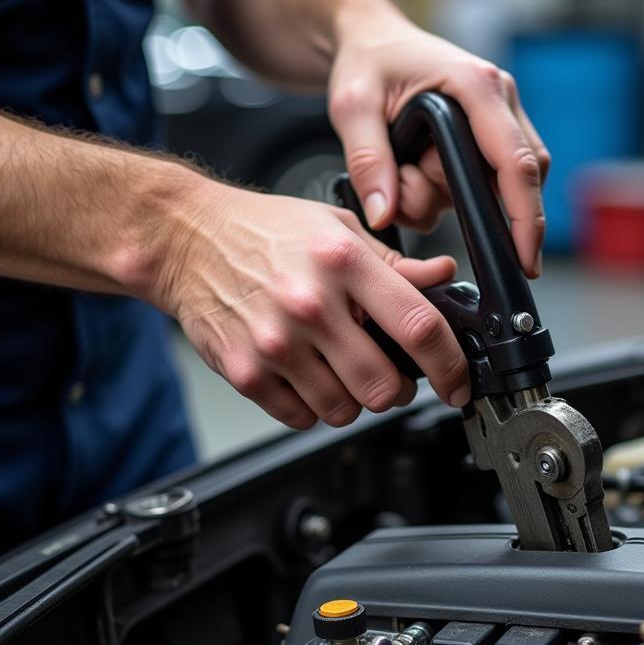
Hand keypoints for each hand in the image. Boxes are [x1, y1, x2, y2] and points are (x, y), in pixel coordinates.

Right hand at [156, 179, 469, 428]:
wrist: (187, 240)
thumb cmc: (264, 232)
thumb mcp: (337, 228)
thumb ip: (394, 262)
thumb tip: (441, 276)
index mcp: (343, 262)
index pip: (418, 326)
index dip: (449, 364)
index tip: (456, 382)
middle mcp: (310, 304)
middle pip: (383, 386)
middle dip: (398, 391)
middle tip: (390, 376)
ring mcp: (275, 343)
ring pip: (343, 411)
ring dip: (354, 401)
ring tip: (340, 370)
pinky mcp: (246, 372)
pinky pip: (302, 417)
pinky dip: (313, 407)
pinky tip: (306, 375)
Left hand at [328, 1, 549, 276]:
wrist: (371, 38)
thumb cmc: (366, 61)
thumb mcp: (351, 106)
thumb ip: (366, 161)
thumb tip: (384, 215)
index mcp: (476, 86)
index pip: (516, 163)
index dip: (525, 218)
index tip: (524, 259)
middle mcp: (500, 98)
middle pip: (518, 180)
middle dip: (470, 205)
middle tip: (412, 183)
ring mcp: (500, 116)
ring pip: (497, 186)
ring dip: (447, 195)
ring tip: (404, 167)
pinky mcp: (491, 133)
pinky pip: (485, 182)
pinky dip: (450, 191)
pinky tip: (417, 170)